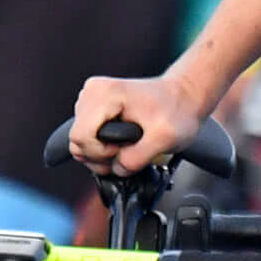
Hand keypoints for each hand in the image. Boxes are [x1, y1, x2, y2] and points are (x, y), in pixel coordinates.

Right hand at [68, 71, 215, 171]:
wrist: (184, 98)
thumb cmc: (177, 111)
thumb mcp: (165, 138)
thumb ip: (137, 157)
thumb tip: (117, 168)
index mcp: (104, 94)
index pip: (81, 136)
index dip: (101, 153)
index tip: (124, 149)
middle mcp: (92, 93)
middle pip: (77, 141)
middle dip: (101, 156)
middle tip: (128, 152)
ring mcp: (91, 99)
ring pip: (80, 142)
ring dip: (102, 153)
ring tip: (128, 147)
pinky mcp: (94, 108)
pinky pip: (87, 138)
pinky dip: (102, 147)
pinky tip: (122, 143)